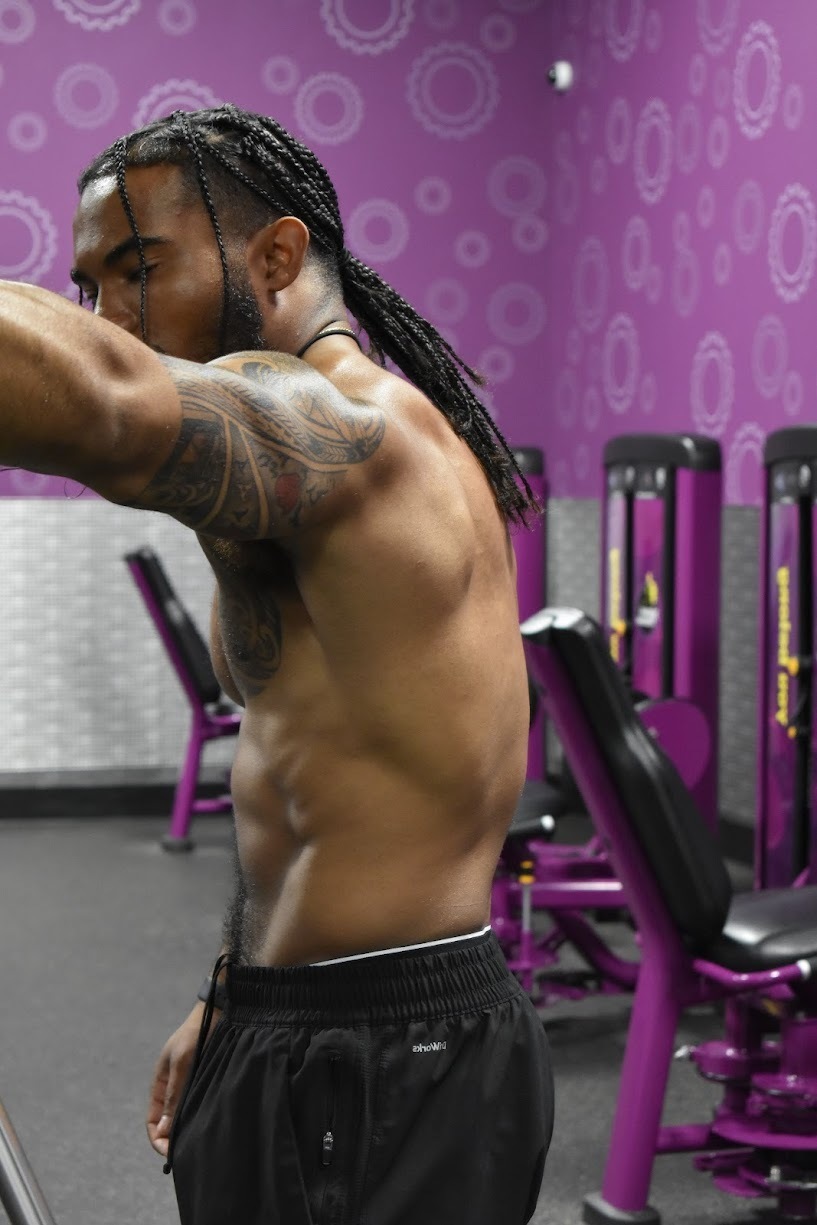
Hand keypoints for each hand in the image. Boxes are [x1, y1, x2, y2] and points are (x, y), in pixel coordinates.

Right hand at [146, 1002, 217, 1157]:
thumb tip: (163, 1131)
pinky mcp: (206, 1083)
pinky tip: (211, 1125)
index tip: (170, 1153)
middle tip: (188, 1153)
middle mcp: (174, 1088)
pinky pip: (200, 1107)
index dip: (158, 1140)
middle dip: (175, 1140)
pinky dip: (202, 1118)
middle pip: (169, 1124)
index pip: (153, 1122)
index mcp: (160, 1084)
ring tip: (201, 1143)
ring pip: (185, 1117)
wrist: (219, 1013)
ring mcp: (190, 1086)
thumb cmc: (196, 1034)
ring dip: (189, 1130)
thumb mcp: (182, 1062)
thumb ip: (173, 1095)